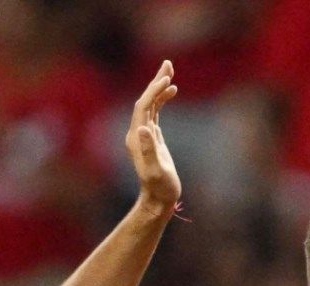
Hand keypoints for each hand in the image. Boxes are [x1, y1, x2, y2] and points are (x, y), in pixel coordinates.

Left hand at [126, 61, 181, 218]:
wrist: (159, 199)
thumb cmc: (159, 188)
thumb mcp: (155, 171)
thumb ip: (149, 151)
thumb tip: (145, 128)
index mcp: (136, 137)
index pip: (143, 107)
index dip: (153, 92)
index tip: (167, 80)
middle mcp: (138, 132)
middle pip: (145, 100)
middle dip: (155, 82)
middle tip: (167, 63)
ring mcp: (145, 133)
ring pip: (151, 103)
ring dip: (160, 86)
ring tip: (170, 70)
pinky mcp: (153, 136)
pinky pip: (156, 112)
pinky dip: (163, 99)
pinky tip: (173, 90)